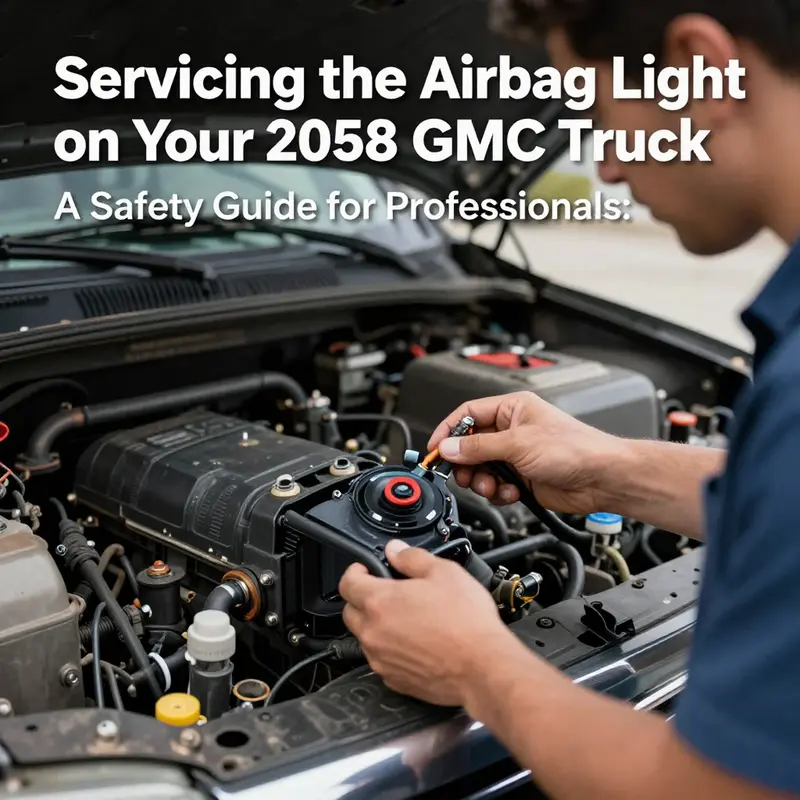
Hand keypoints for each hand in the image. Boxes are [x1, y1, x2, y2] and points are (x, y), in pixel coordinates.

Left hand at [339, 539, 513, 706]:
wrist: (483, 668)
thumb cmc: (467, 623)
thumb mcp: (445, 573)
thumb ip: (413, 558)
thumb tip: (396, 551)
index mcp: (380, 602)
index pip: (347, 583)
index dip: (355, 571)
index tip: (365, 569)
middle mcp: (374, 633)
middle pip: (350, 611)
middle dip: (363, 599)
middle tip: (387, 592)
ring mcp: (381, 659)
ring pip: (365, 637)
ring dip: (377, 625)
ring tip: (407, 618)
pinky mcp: (394, 680)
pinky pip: (381, 659)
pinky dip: (390, 649)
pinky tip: (415, 642)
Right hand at [427, 391, 624, 514]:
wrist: (602, 478)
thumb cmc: (575, 449)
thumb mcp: (517, 444)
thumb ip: (478, 447)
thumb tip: (448, 448)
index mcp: (511, 409)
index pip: (467, 414)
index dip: (448, 431)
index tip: (434, 450)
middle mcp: (512, 429)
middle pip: (470, 445)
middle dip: (465, 463)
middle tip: (463, 475)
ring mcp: (516, 454)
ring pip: (481, 468)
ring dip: (482, 481)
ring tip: (492, 486)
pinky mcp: (522, 477)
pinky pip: (496, 486)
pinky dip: (498, 492)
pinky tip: (512, 492)